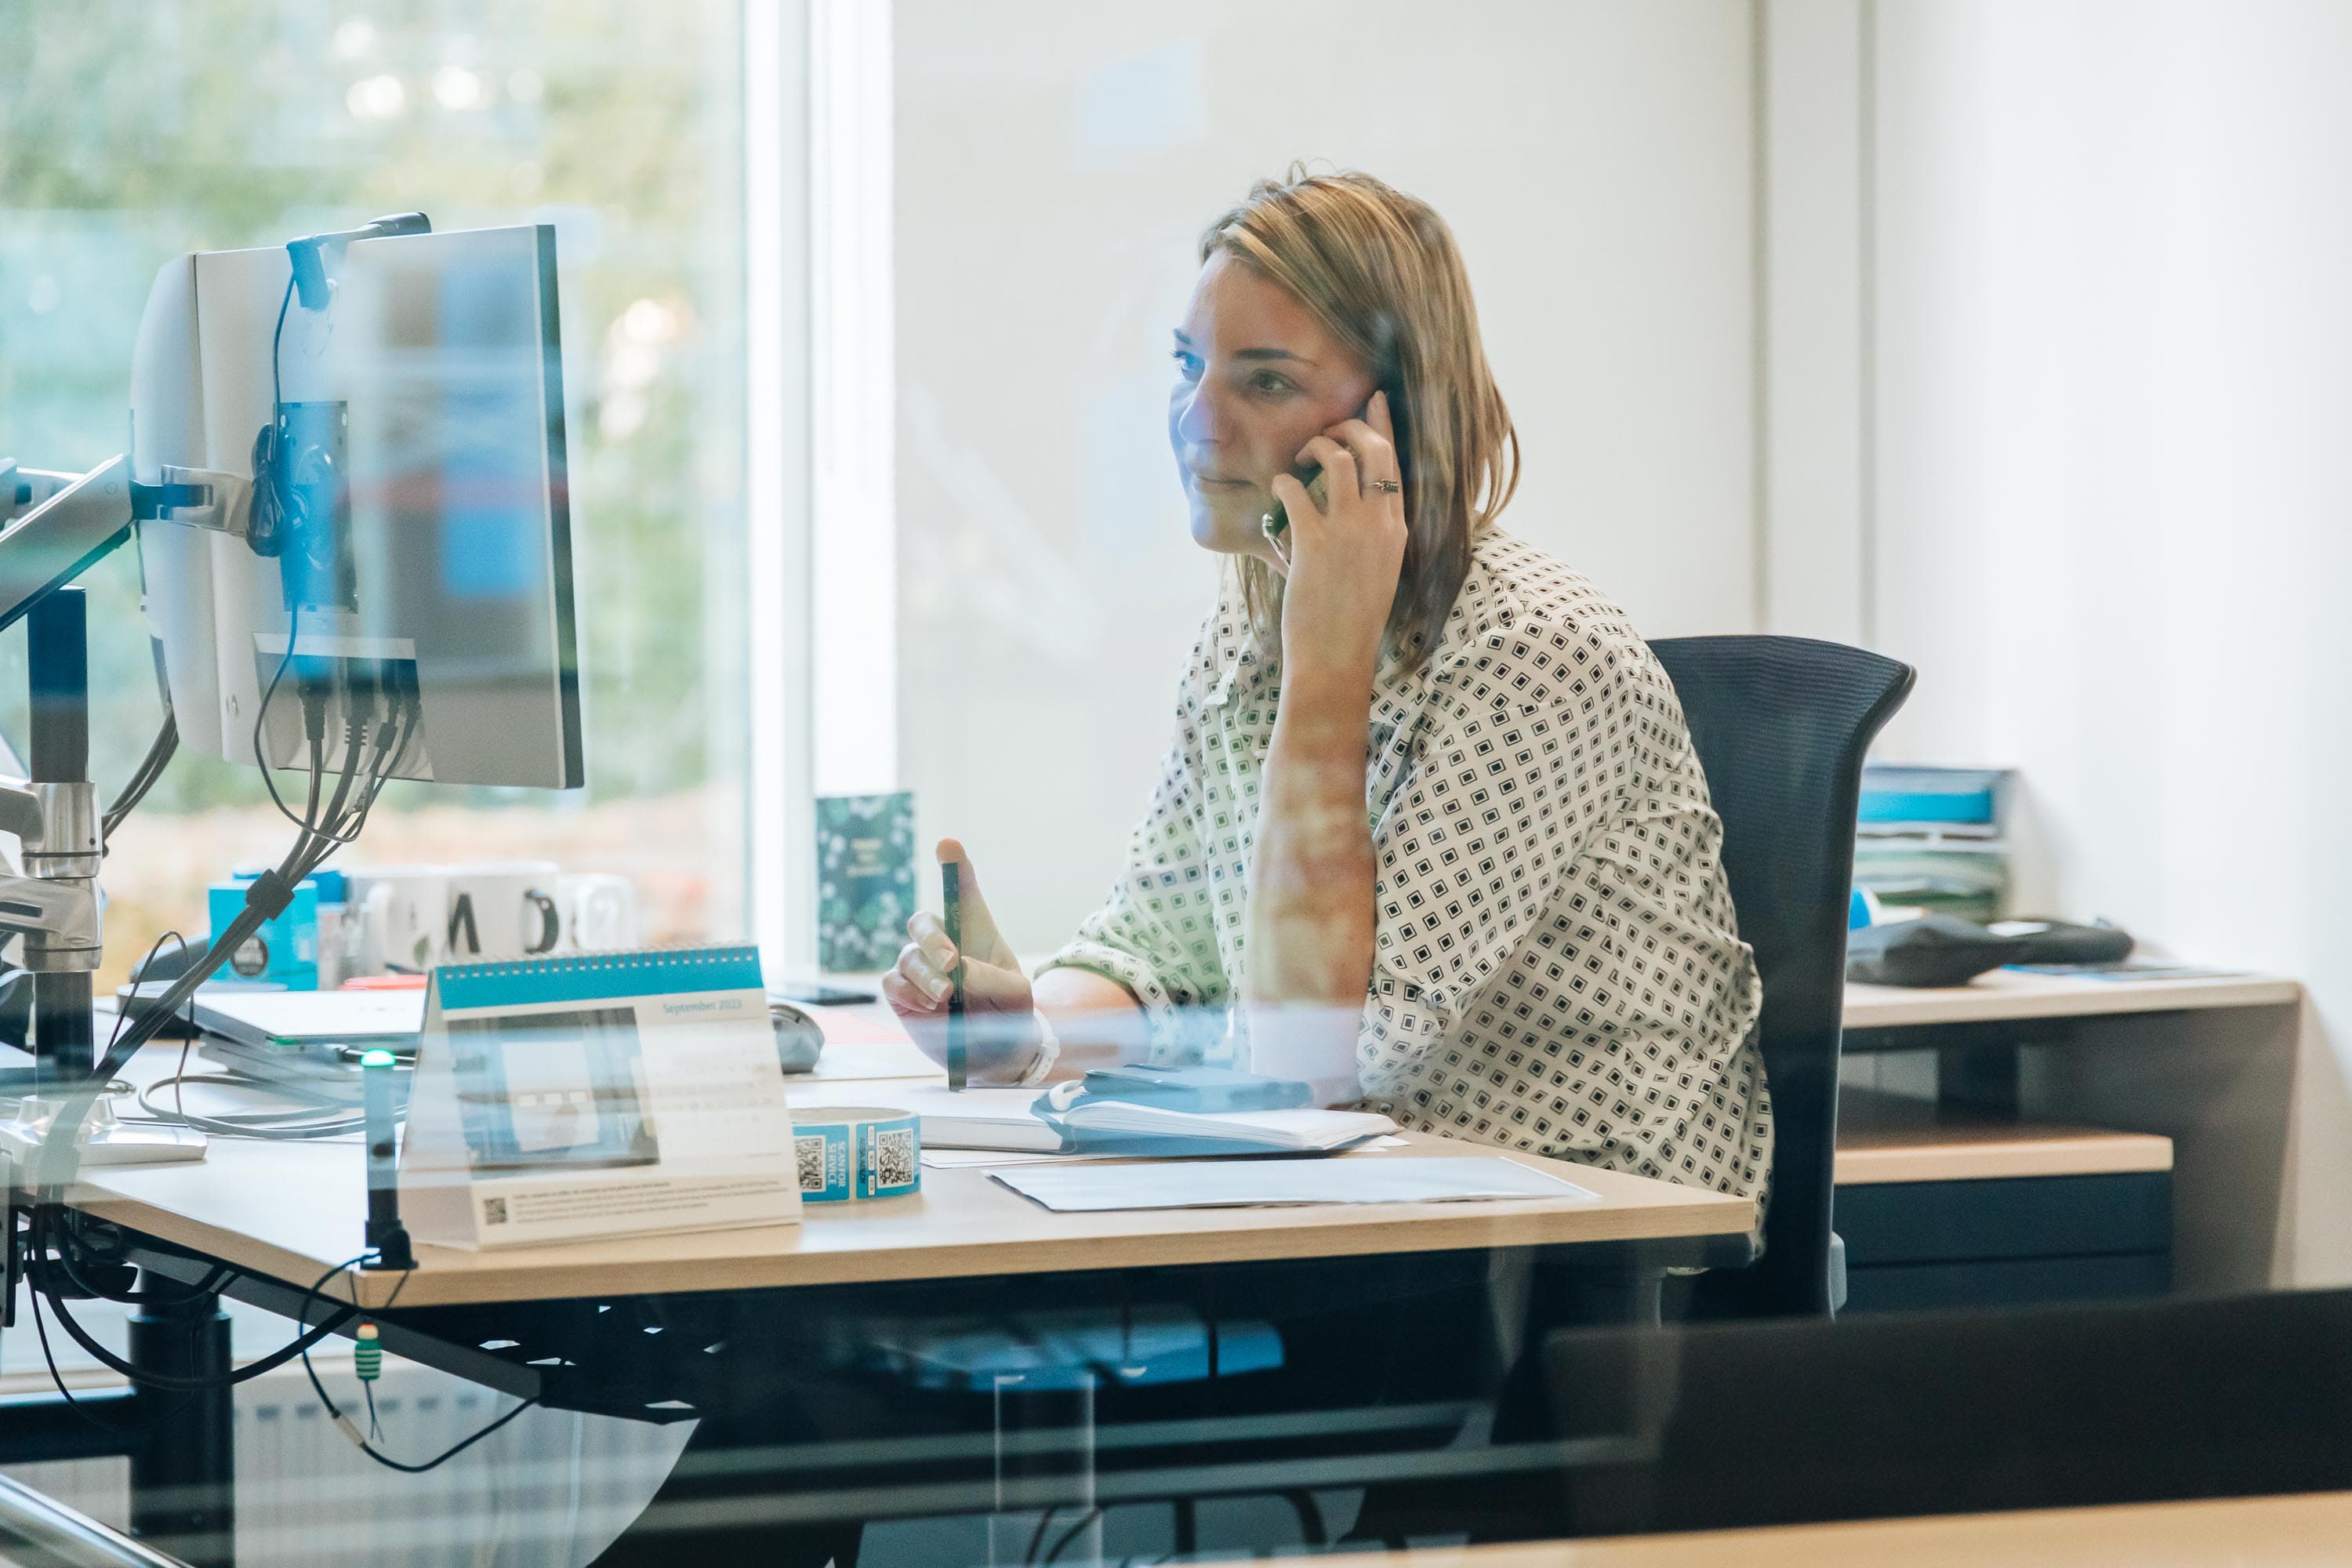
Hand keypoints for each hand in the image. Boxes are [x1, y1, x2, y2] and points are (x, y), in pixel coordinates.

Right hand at [882, 838, 1040, 1078]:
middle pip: (924, 922)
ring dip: (927, 977)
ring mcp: (919, 967)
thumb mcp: (1016, 996)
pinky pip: (892, 982)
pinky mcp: (902, 992)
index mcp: (977, 931)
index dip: (954, 866)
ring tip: (948, 998)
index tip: (948, 845)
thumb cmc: (1010, 1014)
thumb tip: (957, 968)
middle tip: (952, 963)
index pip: (962, 891)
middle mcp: (944, 942)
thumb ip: (992, 978)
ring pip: (908, 956)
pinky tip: (931, 1008)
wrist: (994, 1055)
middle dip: (934, 938)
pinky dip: (909, 993)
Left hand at [1268, 389, 1407, 679]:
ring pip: (1338, 459)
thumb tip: (1342, 517)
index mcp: (1395, 530)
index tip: (1374, 399)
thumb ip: (1367, 541)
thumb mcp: (1375, 575)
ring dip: (1314, 446)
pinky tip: (1276, 490)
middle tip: (1324, 430)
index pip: (1395, 464)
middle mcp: (1379, 524)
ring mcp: (1348, 531)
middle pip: (1373, 449)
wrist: (1337, 658)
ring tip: (1298, 457)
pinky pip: (1295, 490)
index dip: (1383, 425)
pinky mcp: (1314, 543)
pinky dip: (1282, 482)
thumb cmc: (1350, 624)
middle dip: (1348, 426)